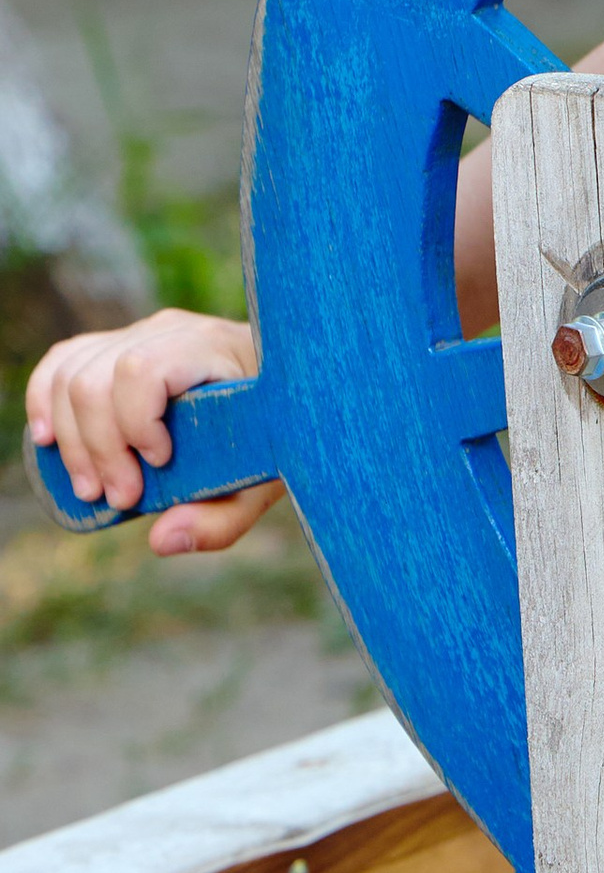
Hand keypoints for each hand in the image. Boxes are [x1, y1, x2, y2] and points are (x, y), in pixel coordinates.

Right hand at [24, 310, 276, 552]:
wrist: (289, 391)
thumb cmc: (279, 434)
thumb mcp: (265, 482)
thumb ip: (222, 517)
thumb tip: (161, 539)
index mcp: (211, 350)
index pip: (141, 370)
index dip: (133, 422)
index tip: (159, 464)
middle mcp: (169, 332)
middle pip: (96, 379)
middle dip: (98, 448)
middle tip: (120, 499)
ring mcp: (140, 334)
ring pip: (72, 373)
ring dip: (70, 439)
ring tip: (92, 488)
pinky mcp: (118, 344)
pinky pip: (63, 361)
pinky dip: (44, 400)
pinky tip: (45, 441)